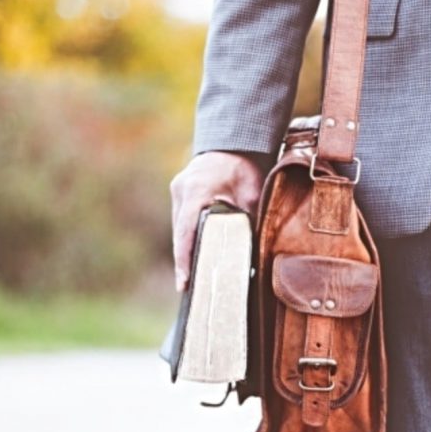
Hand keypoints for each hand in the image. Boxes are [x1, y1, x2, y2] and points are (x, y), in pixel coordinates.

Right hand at [169, 151, 266, 290]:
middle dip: (184, 260)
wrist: (236, 142)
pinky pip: (182, 220)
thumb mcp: (252, 193)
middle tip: (190, 289)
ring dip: (186, 249)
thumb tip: (252, 252)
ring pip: (180, 228)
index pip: (186, 230)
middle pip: (180, 233)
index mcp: (197, 190)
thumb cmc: (245, 167)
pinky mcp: (180, 193)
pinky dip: (189, 237)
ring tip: (192, 278)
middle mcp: (182, 190)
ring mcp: (178, 191)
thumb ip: (248, 220)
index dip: (183, 259)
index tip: (183, 283)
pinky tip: (196, 254)